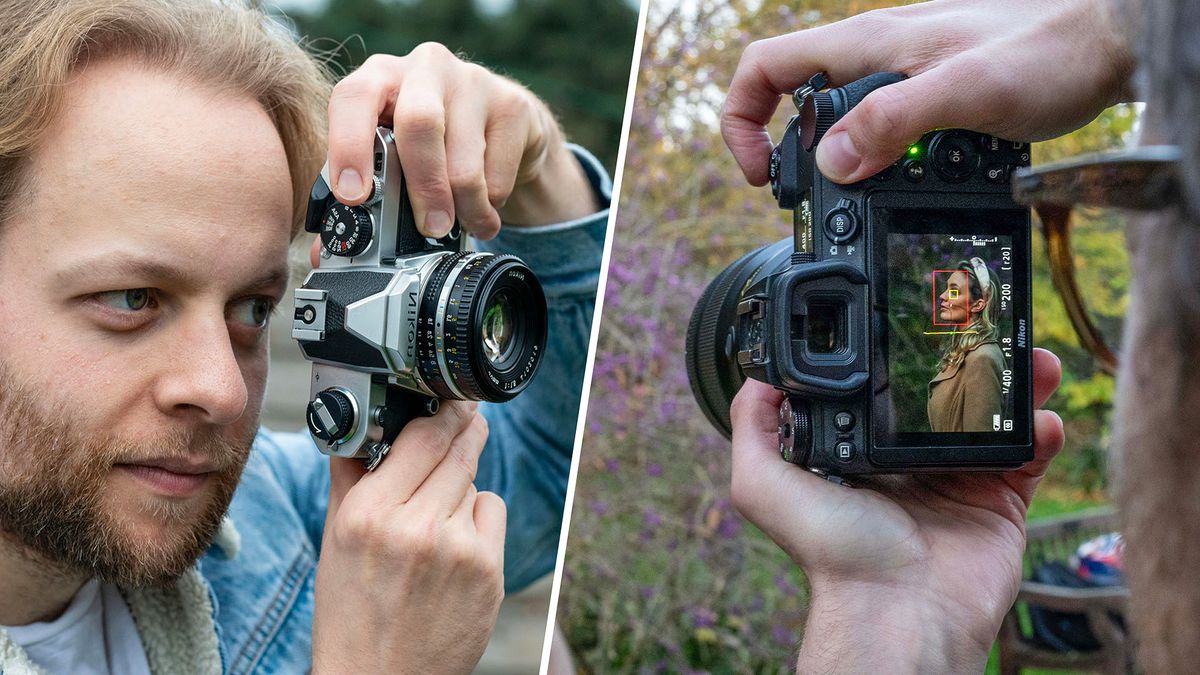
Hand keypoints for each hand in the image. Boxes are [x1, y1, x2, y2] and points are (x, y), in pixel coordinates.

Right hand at [312, 401, 505, 674]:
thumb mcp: (335, 539)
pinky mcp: (490, 571)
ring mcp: (459, 550)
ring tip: (435, 517)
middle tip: (466, 417)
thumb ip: (352, 475)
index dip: (441, 411)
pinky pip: (493, 512)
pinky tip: (455, 543)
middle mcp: (417, 528)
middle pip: (457, 448)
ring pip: (474, 481)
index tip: (451, 399)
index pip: (421, 436)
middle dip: (462, 428)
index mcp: (369, 515)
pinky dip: (479, 517)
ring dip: (460, 485)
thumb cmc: (351, 613)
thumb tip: (364, 424)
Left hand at [325, 43, 596, 238]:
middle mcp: (424, 68)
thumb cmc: (431, 140)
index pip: (355, 98)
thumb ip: (359, 195)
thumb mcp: (392, 154)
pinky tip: (486, 208)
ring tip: (464, 226)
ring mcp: (472, 81)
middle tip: (430, 228)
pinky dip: (490, 204)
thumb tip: (326, 255)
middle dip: (423, 187)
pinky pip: (498, 170)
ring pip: (463, 159)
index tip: (353, 196)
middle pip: (419, 123)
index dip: (348, 147)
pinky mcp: (512, 104)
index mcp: (379, 77)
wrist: (500, 121)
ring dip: (464, 207)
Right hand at [721, 0, 1133, 183]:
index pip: (763, 67)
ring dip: (842, 167)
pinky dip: (881, 164)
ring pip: (837, 123)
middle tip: (821, 202)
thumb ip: (893, 120)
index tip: (763, 174)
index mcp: (866, 44)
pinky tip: (913, 184)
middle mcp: (874, 55)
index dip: (743, 121)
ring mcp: (899, 75)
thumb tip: (830, 162)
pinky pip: (880, 132)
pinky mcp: (926, 96)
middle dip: (795, 157)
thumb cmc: (1048, 52)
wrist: (1107, 43)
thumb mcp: (966, 92)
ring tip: (868, 200)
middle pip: (793, 102)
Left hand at [730, 348, 1064, 671]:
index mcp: (860, 452)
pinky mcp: (999, 505)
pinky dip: (1042, 432)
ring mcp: (958, 481)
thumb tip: (759, 375)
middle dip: (973, 360)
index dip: (904, 354)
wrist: (898, 608)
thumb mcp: (763, 484)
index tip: (921, 317)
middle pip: (948, 397)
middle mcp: (909, 463)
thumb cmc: (832, 552)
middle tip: (991, 330)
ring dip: (1018, 384)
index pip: (885, 390)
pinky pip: (1028, 458)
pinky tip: (1043, 418)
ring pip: (994, 418)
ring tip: (1035, 361)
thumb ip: (752, 427)